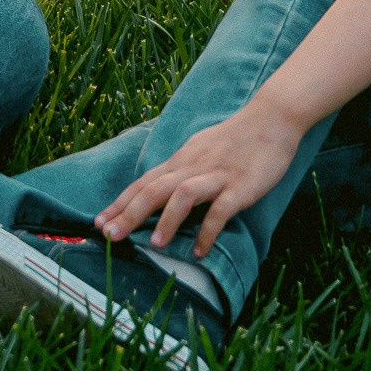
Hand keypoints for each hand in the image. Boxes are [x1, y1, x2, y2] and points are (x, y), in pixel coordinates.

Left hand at [98, 97, 305, 258]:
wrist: (271, 119)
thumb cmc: (234, 139)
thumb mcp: (199, 151)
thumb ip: (180, 171)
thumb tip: (159, 191)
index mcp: (181, 161)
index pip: (143, 183)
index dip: (120, 203)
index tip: (99, 223)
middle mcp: (193, 166)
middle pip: (154, 189)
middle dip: (130, 213)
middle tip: (109, 236)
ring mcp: (216, 175)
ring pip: (184, 195)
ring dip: (167, 220)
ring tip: (153, 244)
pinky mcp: (240, 186)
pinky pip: (221, 210)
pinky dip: (208, 231)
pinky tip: (199, 251)